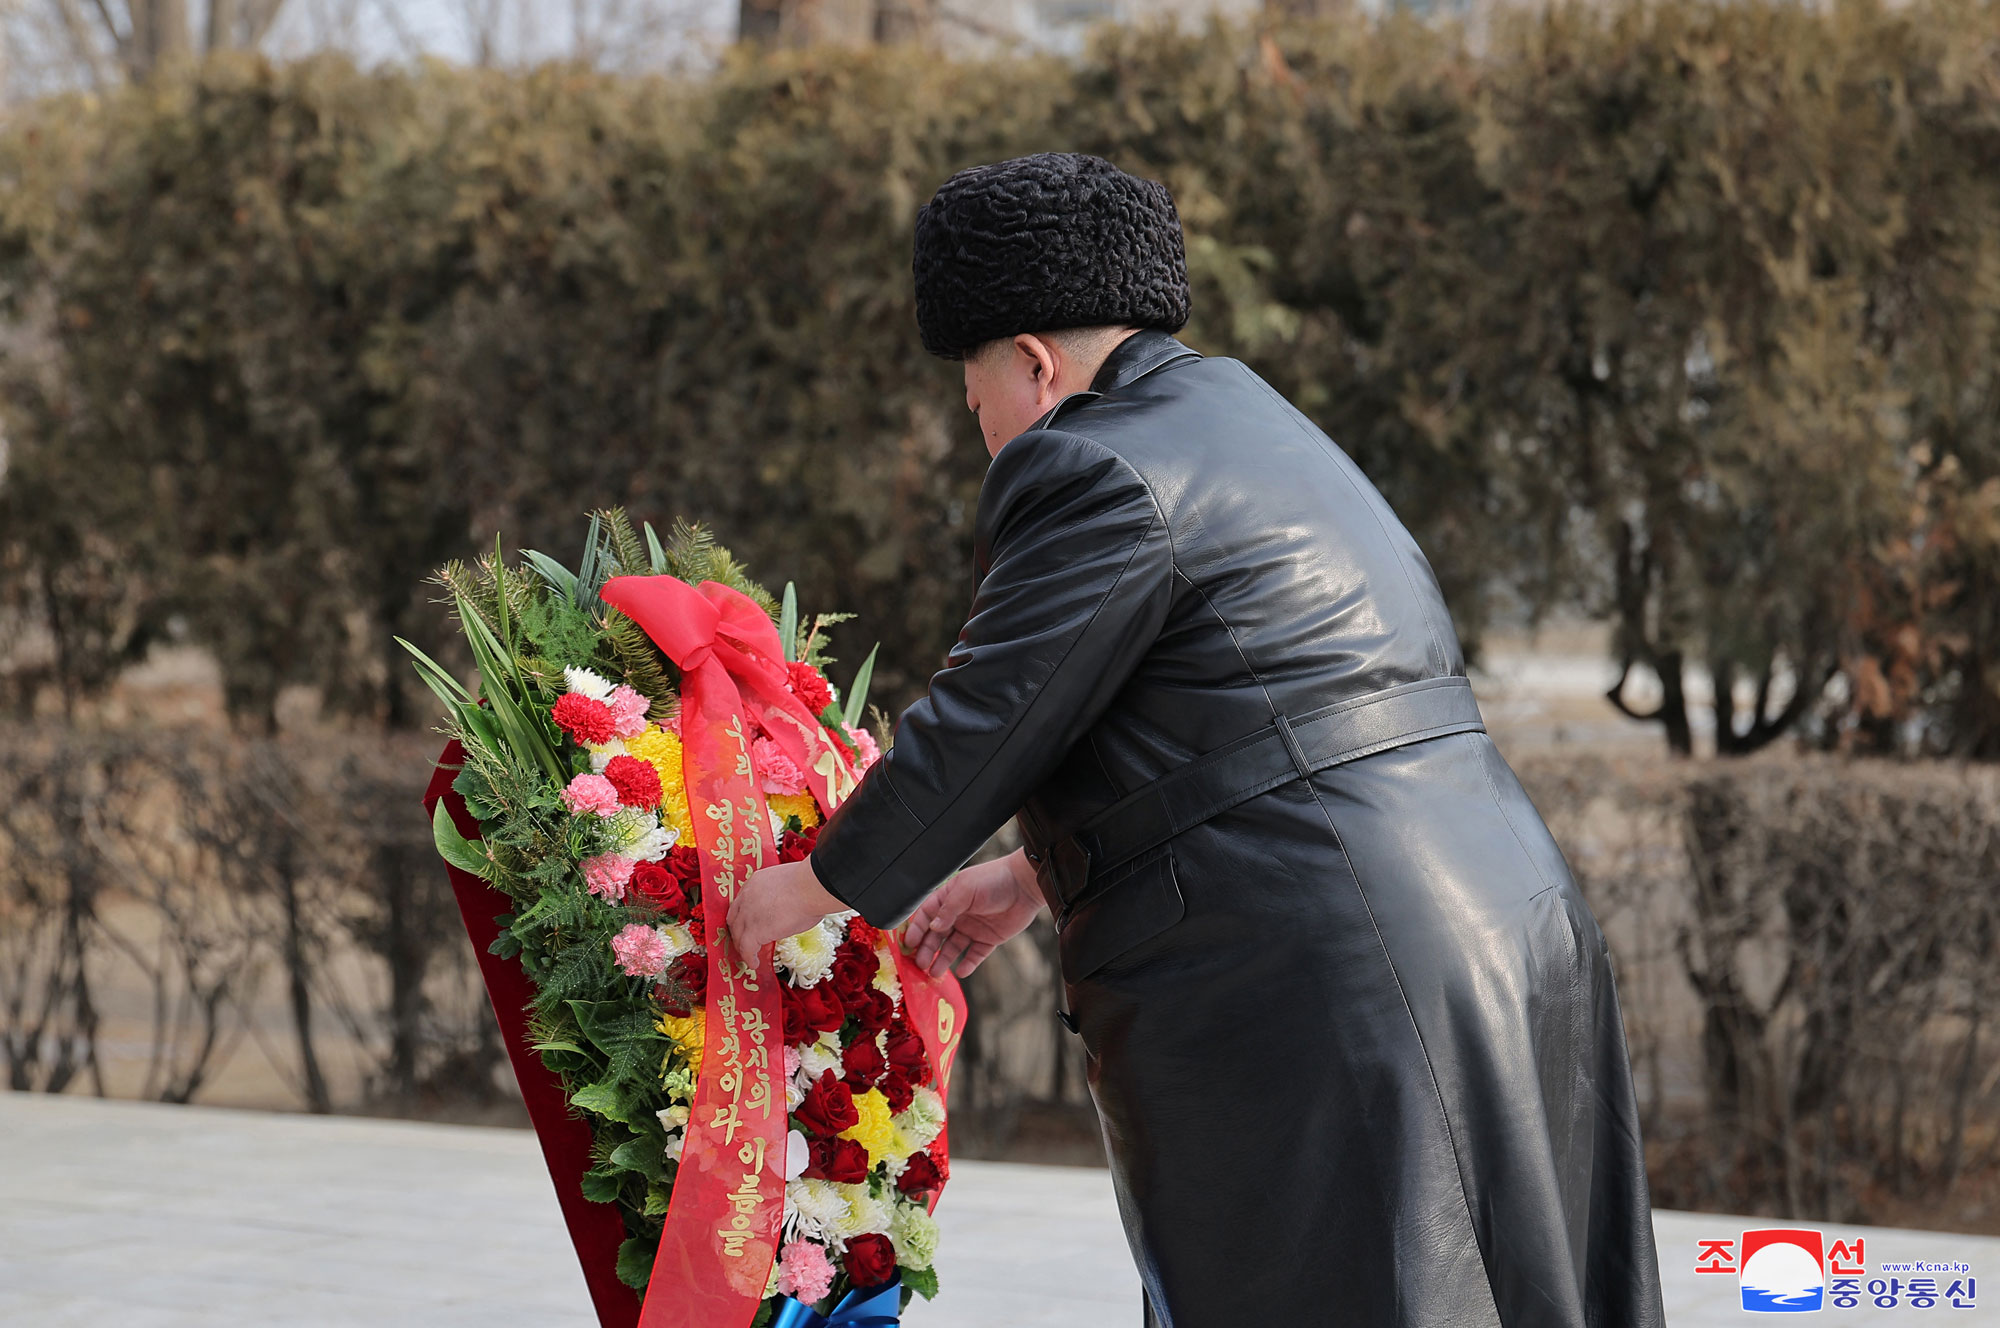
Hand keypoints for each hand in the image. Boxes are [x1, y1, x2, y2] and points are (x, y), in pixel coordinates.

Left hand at [729, 856, 845, 967]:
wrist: (810, 888)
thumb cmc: (809, 884)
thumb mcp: (788, 883)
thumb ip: (780, 895)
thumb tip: (790, 906)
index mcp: (756, 882)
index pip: (742, 902)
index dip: (744, 915)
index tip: (749, 922)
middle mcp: (747, 897)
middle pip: (735, 919)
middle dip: (738, 931)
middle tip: (744, 940)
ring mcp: (748, 915)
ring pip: (738, 935)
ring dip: (742, 946)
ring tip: (748, 955)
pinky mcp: (755, 931)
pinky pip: (746, 949)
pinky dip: (749, 958)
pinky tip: (754, 963)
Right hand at [902, 848, 1044, 977]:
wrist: (1025, 885)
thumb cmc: (994, 879)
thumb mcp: (966, 889)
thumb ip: (948, 909)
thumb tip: (933, 927)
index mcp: (949, 898)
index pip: (926, 915)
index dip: (916, 929)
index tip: (909, 945)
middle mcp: (958, 914)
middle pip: (936, 935)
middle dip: (927, 950)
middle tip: (920, 964)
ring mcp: (973, 927)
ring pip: (953, 947)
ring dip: (943, 960)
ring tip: (934, 973)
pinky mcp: (989, 939)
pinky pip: (975, 954)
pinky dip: (968, 964)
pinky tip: (961, 971)